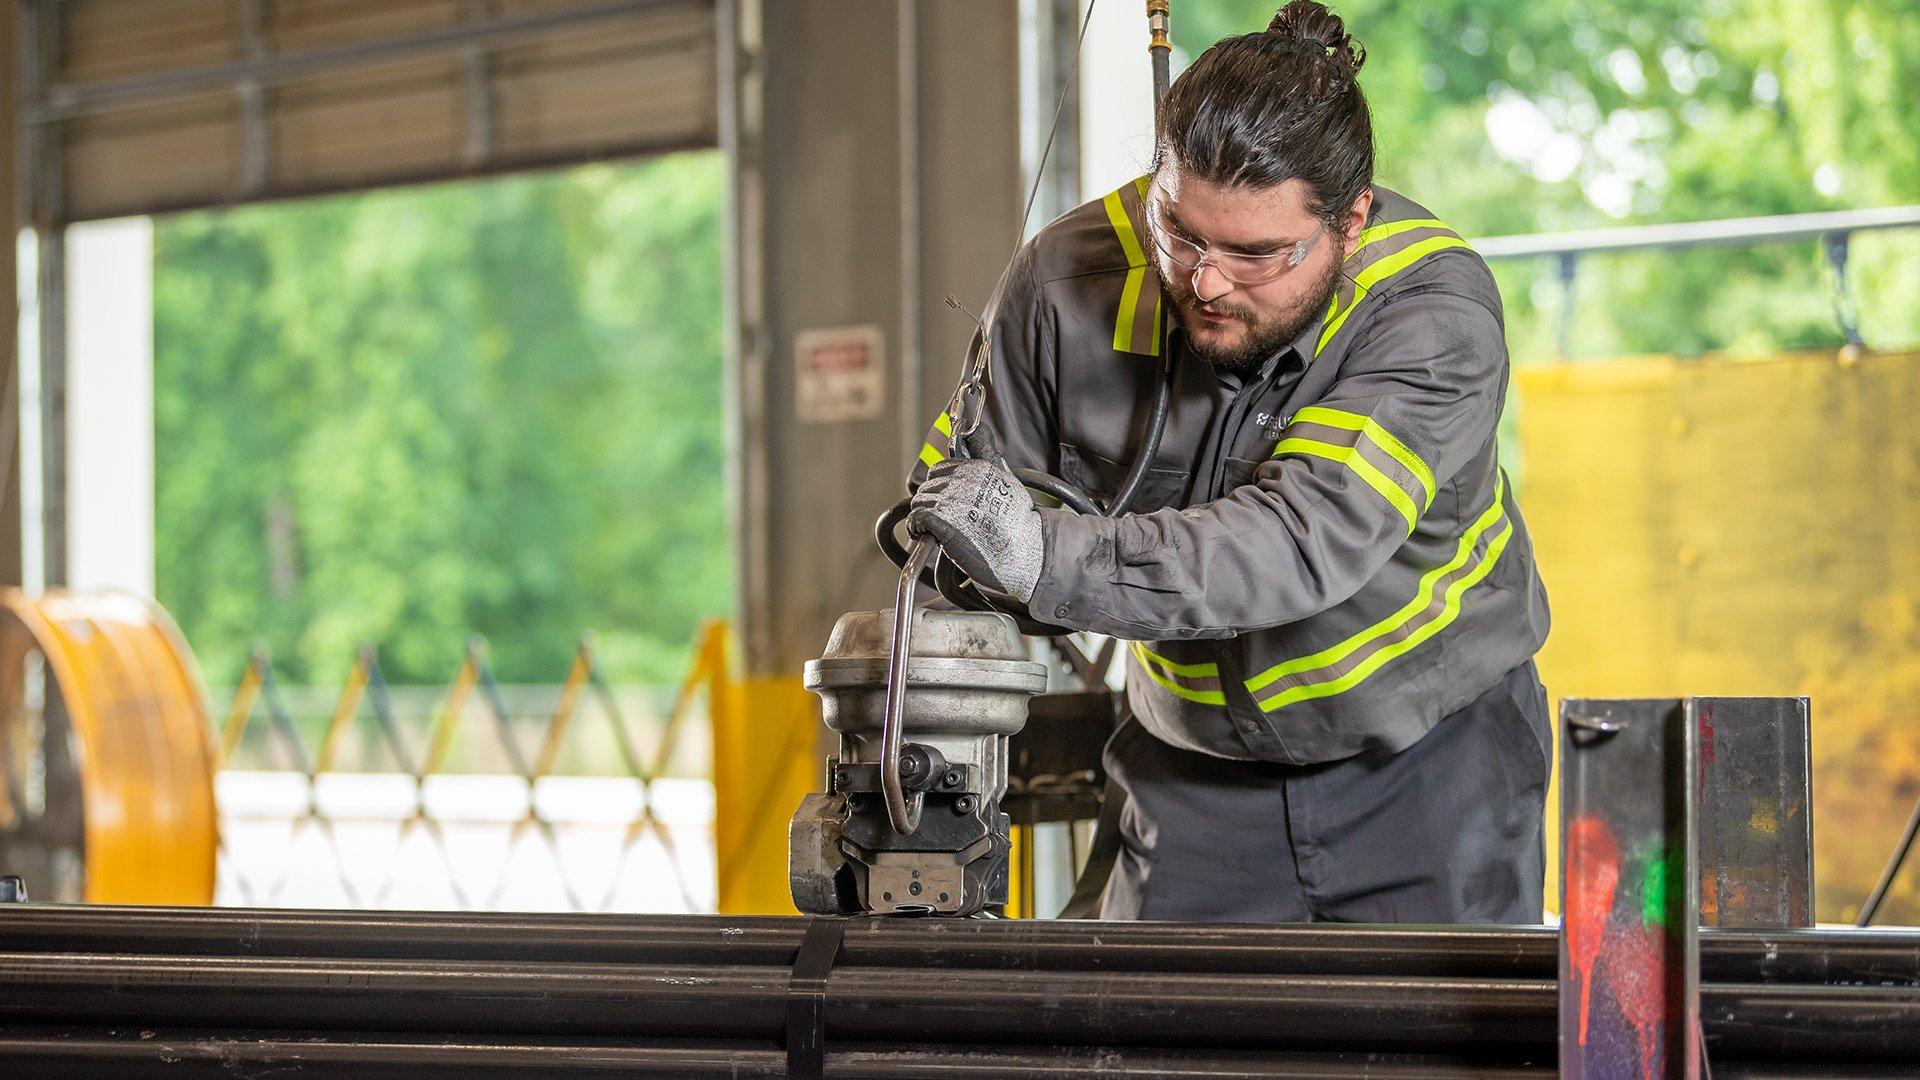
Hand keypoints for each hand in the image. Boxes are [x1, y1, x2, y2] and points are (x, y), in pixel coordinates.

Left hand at [907, 457, 1044, 603]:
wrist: (1023, 551)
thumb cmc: (1018, 522)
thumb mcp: (1008, 479)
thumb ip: (988, 455)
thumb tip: (977, 429)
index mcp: (977, 468)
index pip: (940, 469)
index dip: (940, 486)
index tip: (946, 501)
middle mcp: (963, 481)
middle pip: (928, 486)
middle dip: (932, 502)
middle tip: (943, 519)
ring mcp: (951, 500)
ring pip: (919, 502)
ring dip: (924, 516)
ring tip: (936, 529)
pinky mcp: (942, 521)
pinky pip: (916, 518)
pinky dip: (916, 527)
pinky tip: (926, 535)